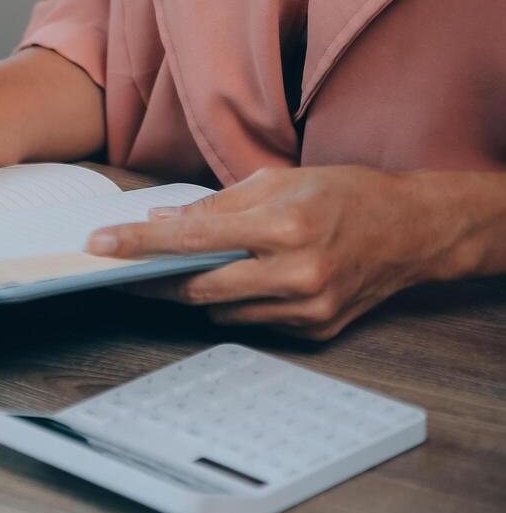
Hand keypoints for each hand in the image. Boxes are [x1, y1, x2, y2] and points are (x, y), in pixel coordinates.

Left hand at [85, 166, 462, 339]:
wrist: (413, 231)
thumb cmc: (345, 195)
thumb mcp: (279, 181)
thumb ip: (217, 207)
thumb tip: (162, 220)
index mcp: (284, 227)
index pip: (191, 240)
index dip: (138, 244)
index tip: (99, 245)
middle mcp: (295, 273)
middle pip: (197, 287)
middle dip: (153, 278)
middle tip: (121, 267)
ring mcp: (306, 308)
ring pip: (219, 310)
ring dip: (196, 290)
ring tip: (192, 267)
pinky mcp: (314, 330)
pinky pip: (250, 321)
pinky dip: (234, 301)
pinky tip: (244, 279)